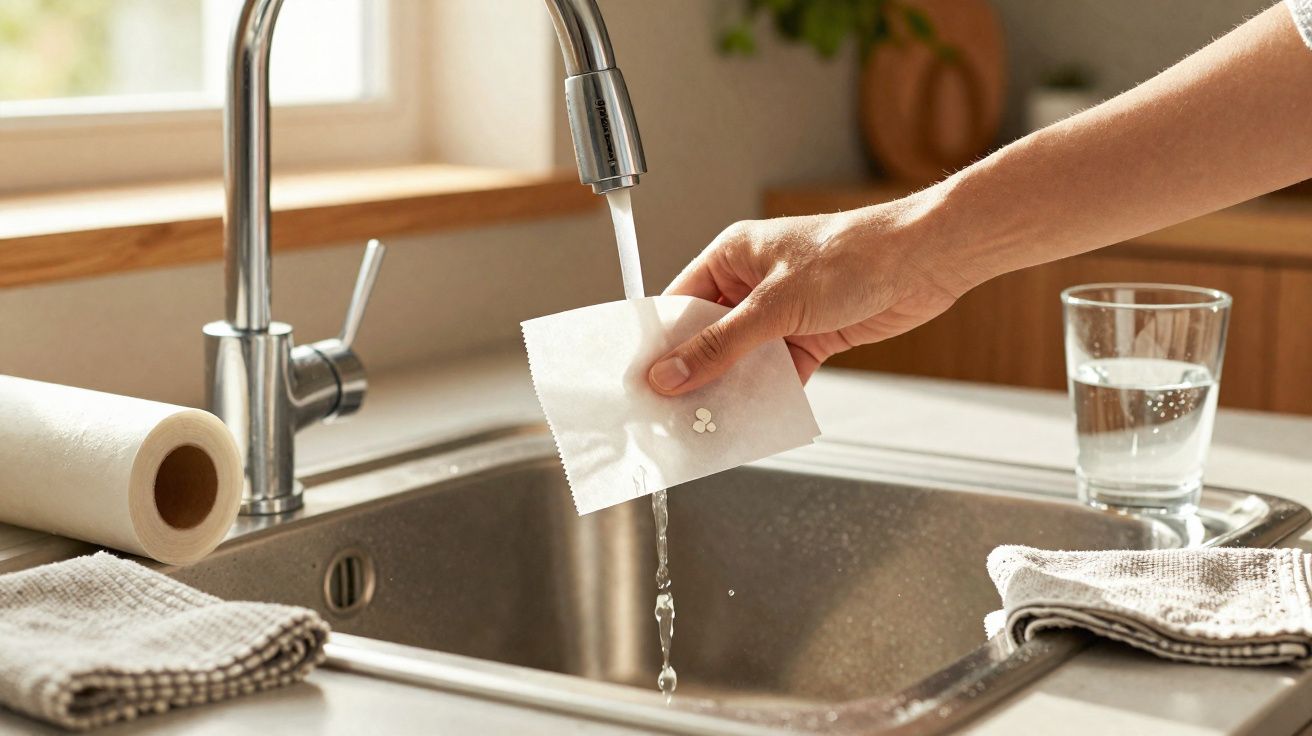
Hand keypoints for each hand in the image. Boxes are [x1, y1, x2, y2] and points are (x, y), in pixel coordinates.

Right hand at [646, 193, 977, 395]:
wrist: (924, 261)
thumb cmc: (852, 256)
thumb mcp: (774, 305)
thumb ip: (720, 345)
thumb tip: (670, 374)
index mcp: (731, 256)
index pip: (679, 304)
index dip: (660, 344)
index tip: (642, 383)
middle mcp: (752, 284)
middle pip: (708, 337)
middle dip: (694, 375)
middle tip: (670, 413)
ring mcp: (781, 313)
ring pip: (742, 361)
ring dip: (730, 390)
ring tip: (707, 424)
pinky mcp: (810, 337)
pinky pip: (776, 374)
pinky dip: (766, 396)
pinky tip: (752, 420)